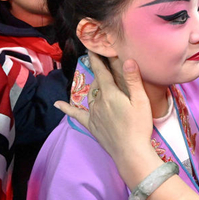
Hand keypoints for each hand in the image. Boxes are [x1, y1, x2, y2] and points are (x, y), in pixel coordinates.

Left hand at [54, 53, 157, 186]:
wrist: (131, 152)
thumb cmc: (139, 126)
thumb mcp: (141, 101)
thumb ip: (133, 80)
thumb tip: (127, 59)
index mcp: (111, 94)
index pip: (102, 72)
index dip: (97, 59)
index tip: (92, 47)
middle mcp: (98, 102)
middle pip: (97, 83)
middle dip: (98, 72)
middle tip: (100, 62)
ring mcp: (93, 114)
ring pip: (90, 96)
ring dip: (93, 87)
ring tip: (97, 80)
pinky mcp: (91, 125)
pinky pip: (76, 115)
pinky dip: (67, 108)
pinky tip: (57, 105)